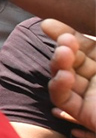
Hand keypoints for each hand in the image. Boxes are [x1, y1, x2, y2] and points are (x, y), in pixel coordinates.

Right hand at [43, 19, 95, 137]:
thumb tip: (95, 24)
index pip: (83, 46)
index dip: (66, 33)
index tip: (47, 24)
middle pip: (70, 60)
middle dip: (63, 48)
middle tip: (64, 42)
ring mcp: (90, 96)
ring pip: (62, 77)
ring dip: (59, 64)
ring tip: (64, 53)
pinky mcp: (84, 113)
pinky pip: (63, 99)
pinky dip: (59, 87)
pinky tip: (65, 76)